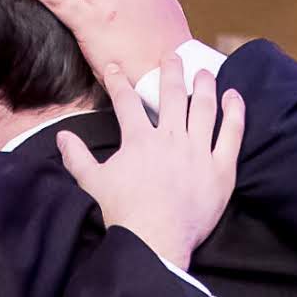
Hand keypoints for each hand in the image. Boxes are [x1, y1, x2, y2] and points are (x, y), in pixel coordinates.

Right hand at [51, 50, 241, 277]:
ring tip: (204, 72)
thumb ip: (77, 157)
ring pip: (204, 108)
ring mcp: (198, 152)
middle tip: (172, 56)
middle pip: (172, 94)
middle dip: (170, 71)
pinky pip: (231, 135)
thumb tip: (62, 137)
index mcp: (140, 140)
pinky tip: (234, 97)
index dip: (118, 81)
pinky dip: (234, 113)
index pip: (126, 101)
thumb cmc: (124, 214)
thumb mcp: (93, 183)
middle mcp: (171, 138)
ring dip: (204, 85)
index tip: (114, 68)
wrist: (155, 240)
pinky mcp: (220, 169)